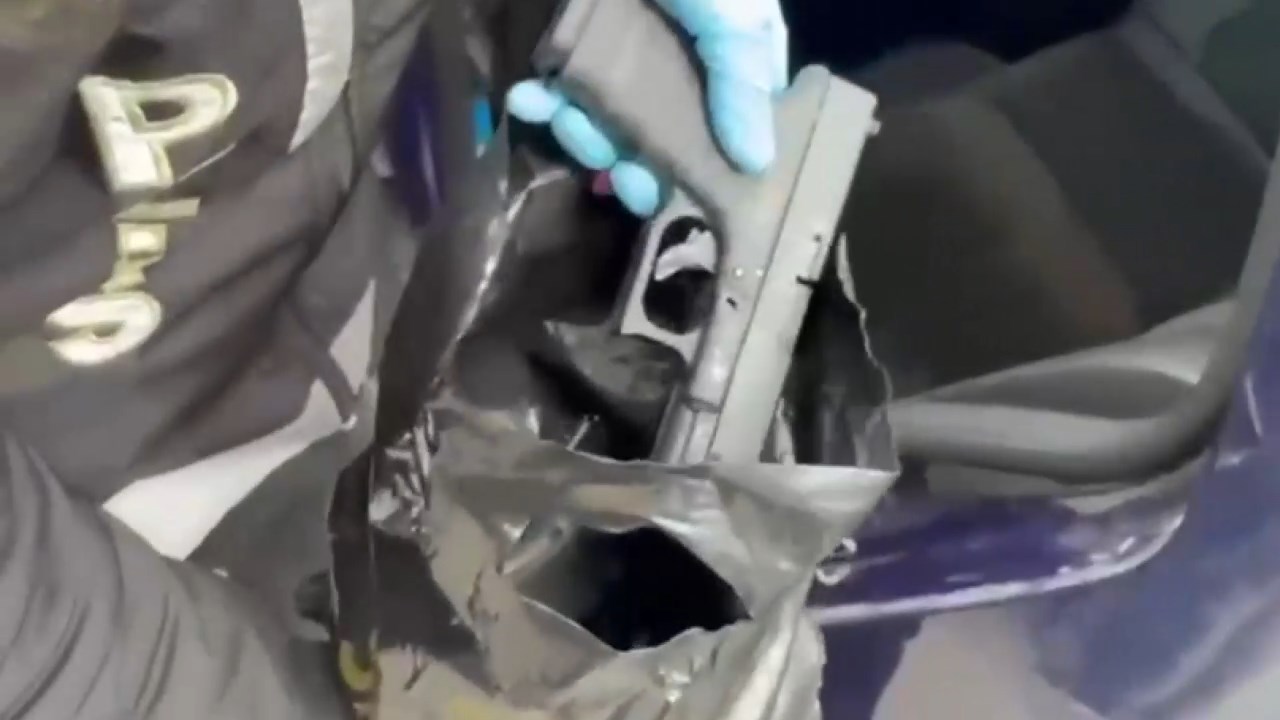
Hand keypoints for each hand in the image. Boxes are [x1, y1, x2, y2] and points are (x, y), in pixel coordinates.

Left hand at [506, 0, 788, 216]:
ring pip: (604, 121)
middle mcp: (679, 60)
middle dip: (633, 161)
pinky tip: (528, 98)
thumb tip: (757, 166)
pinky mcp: (573, 36)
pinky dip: (542, 102)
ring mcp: (623, 49)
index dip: (699, 169)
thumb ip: (741, 84)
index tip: (671, 194)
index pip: (725, 132)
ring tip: (559, 114)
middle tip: (614, 175)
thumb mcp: (734, 15)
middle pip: (659, 138)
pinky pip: (560, 89)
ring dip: (580, 132)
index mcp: (731, 55)